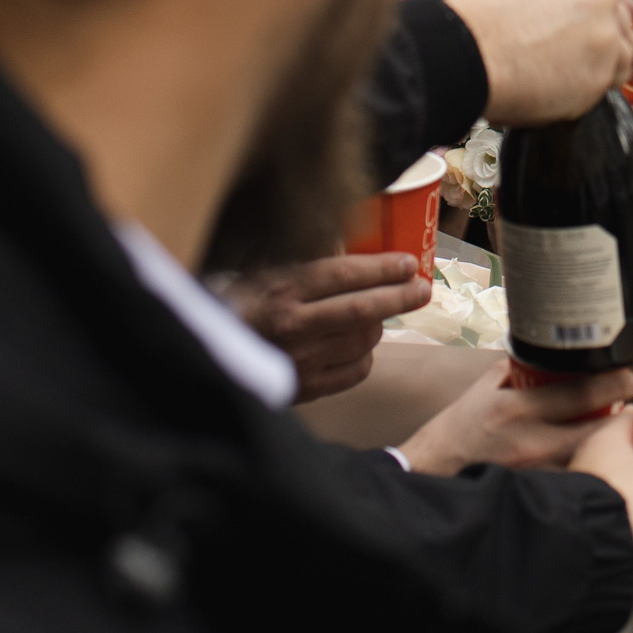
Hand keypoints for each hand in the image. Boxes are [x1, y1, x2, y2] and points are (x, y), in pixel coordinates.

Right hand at [222, 254, 432, 401]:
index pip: (345, 275)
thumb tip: (349, 243)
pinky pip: (356, 371)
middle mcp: (295, 325)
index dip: (383, 268)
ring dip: (379, 324)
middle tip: (422, 289)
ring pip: (364, 340)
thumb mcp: (264, 272)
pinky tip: (358, 345)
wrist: (210, 356)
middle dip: (400, 296)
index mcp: (283, 290)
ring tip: (379, 314)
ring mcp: (302, 361)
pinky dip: (365, 355)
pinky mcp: (307, 389)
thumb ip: (305, 260)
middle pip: (363, 309)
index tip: (409, 262)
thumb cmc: (239, 306)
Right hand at [398, 362, 632, 474]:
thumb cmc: (455, 432)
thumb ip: (515, 371)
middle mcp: (531, 442)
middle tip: (629, 409)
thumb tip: (546, 358)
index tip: (629, 377)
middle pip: (598, 431)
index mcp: (517, 408)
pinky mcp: (536, 495)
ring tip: (613, 437)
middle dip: (621, 419)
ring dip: (606, 447)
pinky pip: (573, 479)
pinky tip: (592, 464)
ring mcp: (537, 474)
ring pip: (591, 459)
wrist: (430, 475)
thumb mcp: (483, 391)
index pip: (581, 393)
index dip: (614, 384)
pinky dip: (587, 470)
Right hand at [446, 0, 632, 125]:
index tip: (578, 31)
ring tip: (558, 74)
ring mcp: (607, 44)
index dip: (592, 19)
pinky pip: (602, 91)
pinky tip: (553, 88)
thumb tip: (562, 0)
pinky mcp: (599, 82)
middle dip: (599, 43)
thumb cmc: (483, 17)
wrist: (467, 54)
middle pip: (620, 29)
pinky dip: (583, 94)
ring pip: (619, 61)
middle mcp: (605, 6)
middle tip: (566, 55)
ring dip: (597, 70)